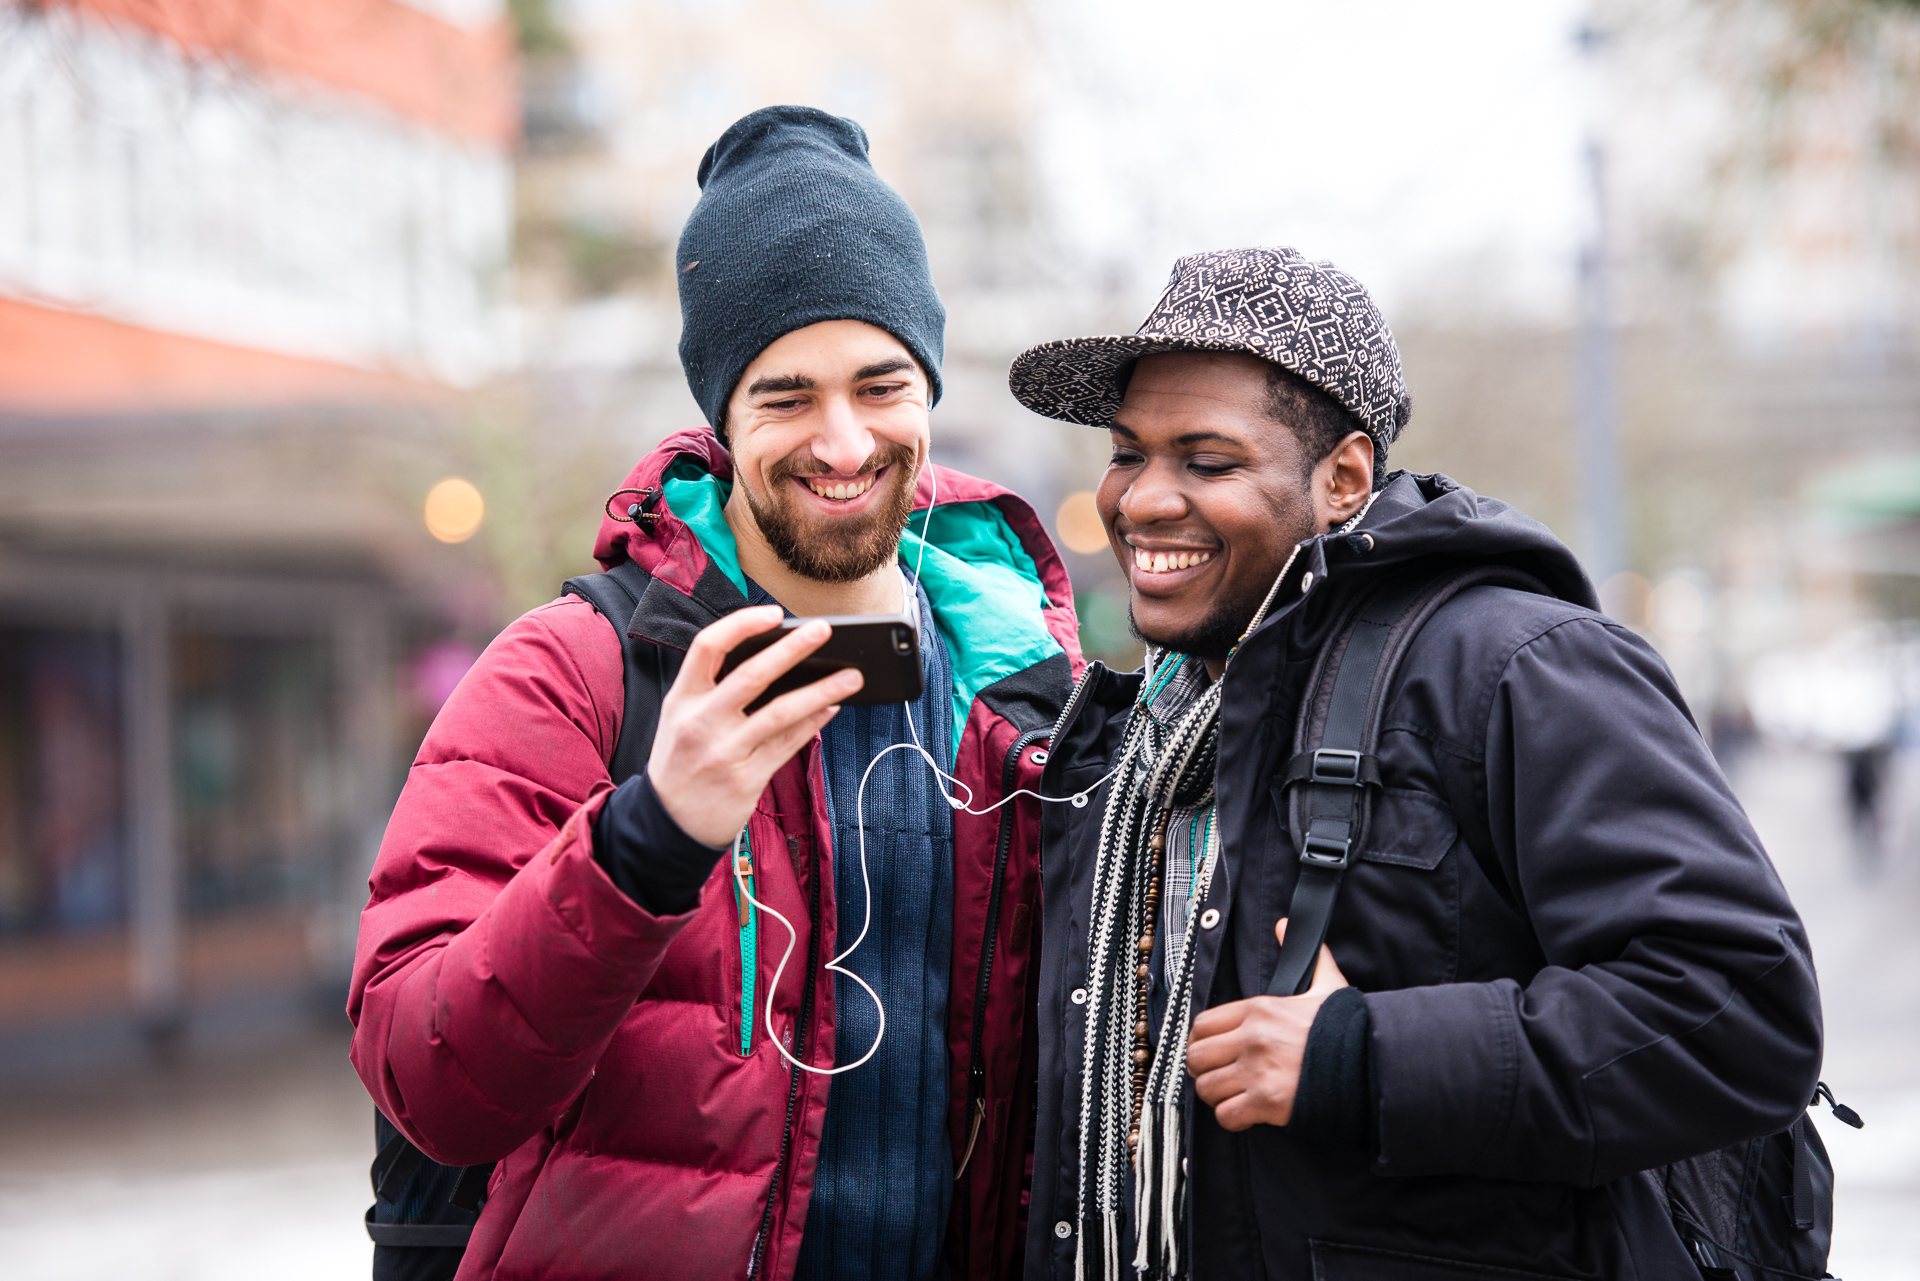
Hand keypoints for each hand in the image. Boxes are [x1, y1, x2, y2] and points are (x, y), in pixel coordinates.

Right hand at [646, 606, 862, 846]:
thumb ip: (715, 691)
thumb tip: (775, 661)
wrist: (665, 825)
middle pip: (752, 675)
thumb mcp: (681, 720)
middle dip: (792, 648)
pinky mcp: (746, 779)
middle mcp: (701, 722)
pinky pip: (788, 744)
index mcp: (682, 698)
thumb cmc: (681, 762)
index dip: (742, 624)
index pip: (708, 646)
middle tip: (824, 629)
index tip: (774, 613)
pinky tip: (832, 708)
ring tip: (852, 677)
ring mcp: (724, 752)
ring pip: (780, 712)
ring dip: (821, 691)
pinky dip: (813, 724)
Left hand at [1185, 918, 1348, 1130]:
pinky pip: (1227, 1116)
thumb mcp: (1326, 984)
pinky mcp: (1266, 1102)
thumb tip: (1284, 925)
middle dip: (1203, 1069)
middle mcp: (1252, 1038)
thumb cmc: (1348, 1029)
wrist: (1372, 1064)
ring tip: (1232, 1096)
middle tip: (1218, 1076)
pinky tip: (1246, 1114)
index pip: (1202, 1024)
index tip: (1211, 1051)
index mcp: (1259, 1009)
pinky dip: (1232, 1118)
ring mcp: (1257, 1071)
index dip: (1200, 1041)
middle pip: (1197, 1057)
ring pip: (1207, 1088)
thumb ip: (1305, 957)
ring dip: (1216, 1096)